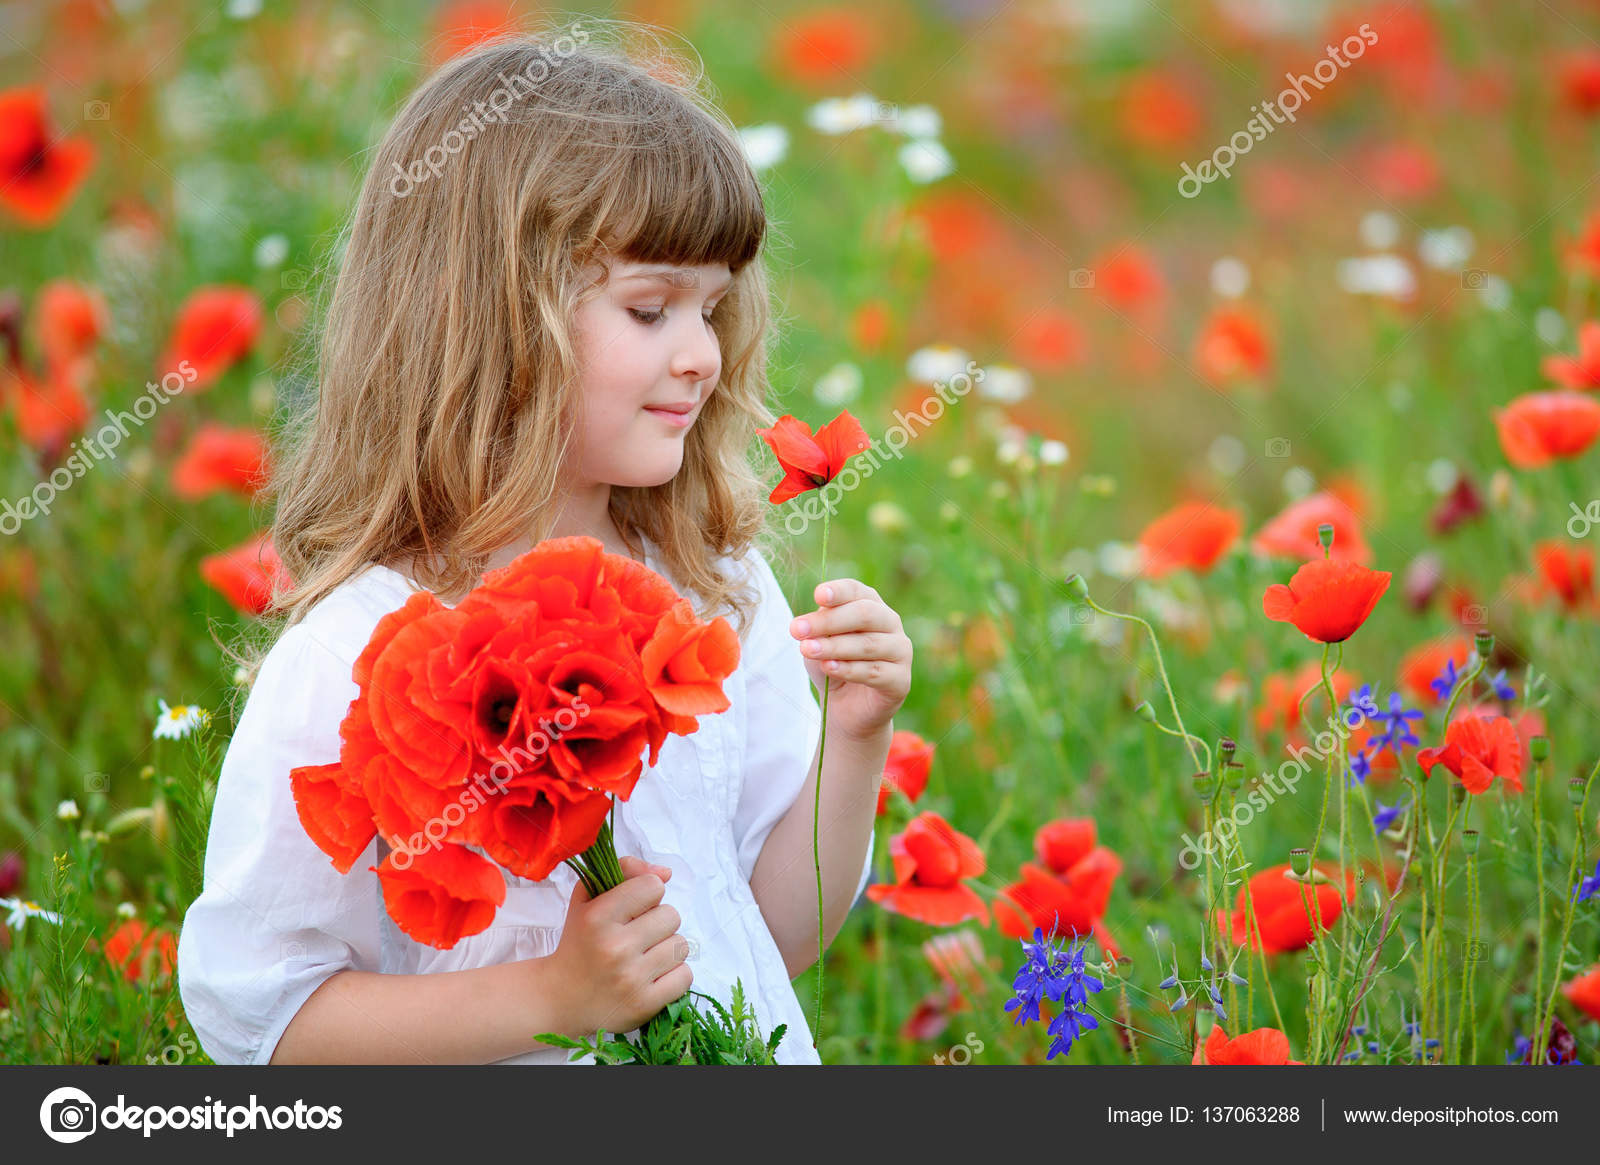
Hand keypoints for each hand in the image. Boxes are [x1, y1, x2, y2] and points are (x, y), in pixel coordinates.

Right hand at [545, 856, 690, 1038]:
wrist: (560, 998)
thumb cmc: (580, 942)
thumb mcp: (588, 898)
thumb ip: (625, 871)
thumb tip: (666, 873)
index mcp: (598, 917)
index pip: (653, 886)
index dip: (647, 894)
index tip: (633, 908)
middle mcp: (615, 947)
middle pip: (672, 915)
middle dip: (658, 923)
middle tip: (637, 936)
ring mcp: (631, 978)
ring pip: (681, 945)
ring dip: (666, 949)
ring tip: (644, 957)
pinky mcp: (644, 1005)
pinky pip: (685, 976)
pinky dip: (673, 975)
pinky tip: (652, 976)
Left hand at [790, 578, 911, 740]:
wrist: (845, 708)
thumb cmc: (832, 665)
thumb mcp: (819, 642)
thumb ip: (819, 629)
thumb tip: (810, 622)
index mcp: (870, 605)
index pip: (856, 591)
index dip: (838, 591)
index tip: (818, 595)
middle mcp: (890, 623)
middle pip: (865, 614)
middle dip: (829, 621)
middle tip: (798, 629)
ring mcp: (900, 651)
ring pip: (868, 644)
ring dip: (834, 646)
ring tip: (807, 649)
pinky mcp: (901, 680)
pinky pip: (875, 672)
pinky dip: (849, 669)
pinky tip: (828, 667)